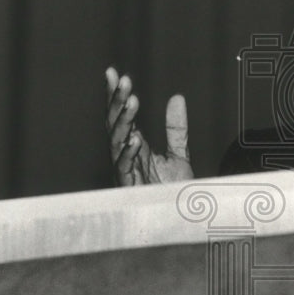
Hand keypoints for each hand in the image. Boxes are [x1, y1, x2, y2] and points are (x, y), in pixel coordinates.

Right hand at [105, 67, 193, 185]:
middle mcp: (125, 158)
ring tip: (131, 102)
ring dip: (124, 122)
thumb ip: (176, 128)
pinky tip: (135, 138)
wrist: (180, 221)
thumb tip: (177, 97)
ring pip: (116, 143)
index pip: (121, 116)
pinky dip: (129, 153)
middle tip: (123, 80)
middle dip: (117, 102)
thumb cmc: (174, 193)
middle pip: (115, 125)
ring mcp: (125, 173)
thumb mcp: (178, 154)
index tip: (113, 72)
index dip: (116, 95)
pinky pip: (125, 169)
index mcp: (133, 147)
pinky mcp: (130, 189)